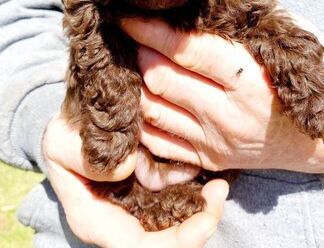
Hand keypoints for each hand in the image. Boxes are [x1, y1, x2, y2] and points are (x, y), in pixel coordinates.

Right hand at [42, 113, 228, 247]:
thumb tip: (127, 168)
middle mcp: (119, 223)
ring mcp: (135, 211)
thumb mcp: (60, 142)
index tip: (205, 220)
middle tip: (220, 192)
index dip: (176, 242)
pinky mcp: (147, 195)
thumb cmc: (64, 138)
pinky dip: (194, 197)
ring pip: (174, 226)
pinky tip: (210, 179)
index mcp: (95, 220)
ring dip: (201, 211)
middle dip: (198, 227)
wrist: (71, 130)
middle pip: (164, 243)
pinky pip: (175, 205)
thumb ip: (84, 158)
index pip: (138, 247)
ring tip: (220, 186)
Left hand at [119, 17, 323, 177]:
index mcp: (251, 82)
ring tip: (133, 60)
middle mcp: (228, 117)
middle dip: (139, 51)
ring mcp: (214, 143)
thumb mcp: (294, 42)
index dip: (152, 30)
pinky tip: (140, 95)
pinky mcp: (206, 161)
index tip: (131, 16)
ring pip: (152, 111)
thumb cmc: (305, 83)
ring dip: (135, 82)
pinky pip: (156, 142)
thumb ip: (253, 21)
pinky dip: (141, 117)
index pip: (189, 51)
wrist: (318, 144)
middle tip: (133, 35)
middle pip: (161, 80)